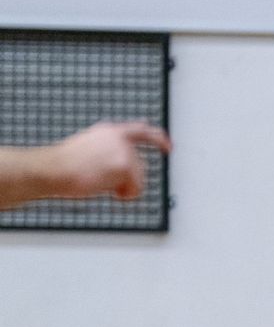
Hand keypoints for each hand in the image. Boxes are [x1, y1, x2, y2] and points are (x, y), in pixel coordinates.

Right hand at [46, 121, 171, 199]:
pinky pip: (136, 190)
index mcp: (109, 131)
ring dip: (122, 187)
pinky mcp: (125, 165)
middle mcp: (119, 138)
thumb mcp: (90, 149)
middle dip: (128, 181)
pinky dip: (124, 195)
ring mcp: (124, 151)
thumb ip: (110, 152)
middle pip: (141, 167)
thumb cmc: (63, 165)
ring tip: (98, 181)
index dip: (158, 139)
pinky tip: (106, 189)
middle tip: (104, 182)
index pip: (141, 131)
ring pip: (138, 180)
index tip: (169, 148)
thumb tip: (126, 167)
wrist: (51, 169)